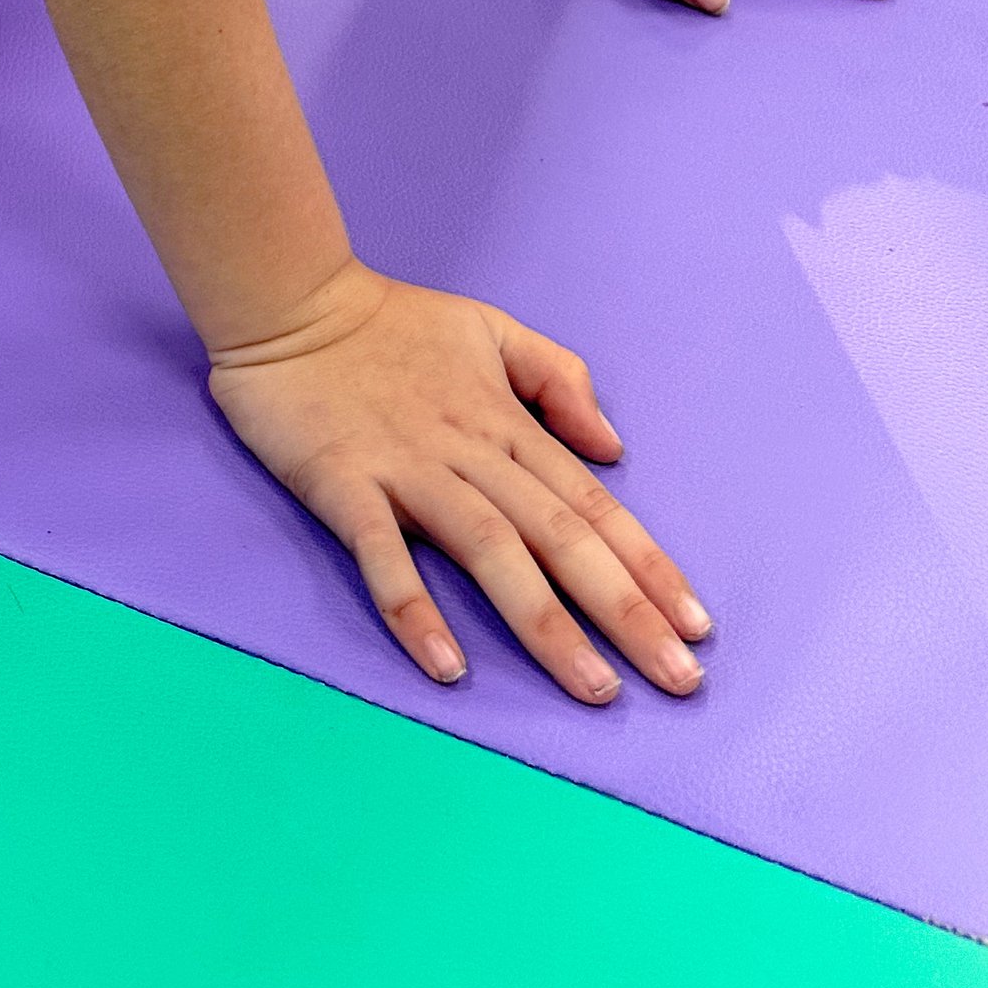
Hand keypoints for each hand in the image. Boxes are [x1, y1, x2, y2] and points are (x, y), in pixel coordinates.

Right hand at [209, 263, 708, 701]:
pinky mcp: (344, 484)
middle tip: (680, 679)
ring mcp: (407, 469)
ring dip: (546, 623)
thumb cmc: (390, 321)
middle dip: (625, 611)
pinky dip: (415, 608)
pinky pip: (383, 555)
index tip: (699, 627)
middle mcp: (469, 452)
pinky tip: (447, 666)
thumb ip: (555, 377)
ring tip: (595, 687)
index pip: (591, 504)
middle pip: (558, 537)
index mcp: (505, 423)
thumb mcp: (489, 328)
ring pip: (490, 552)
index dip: (648, 565)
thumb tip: (612, 447)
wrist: (289, 300)